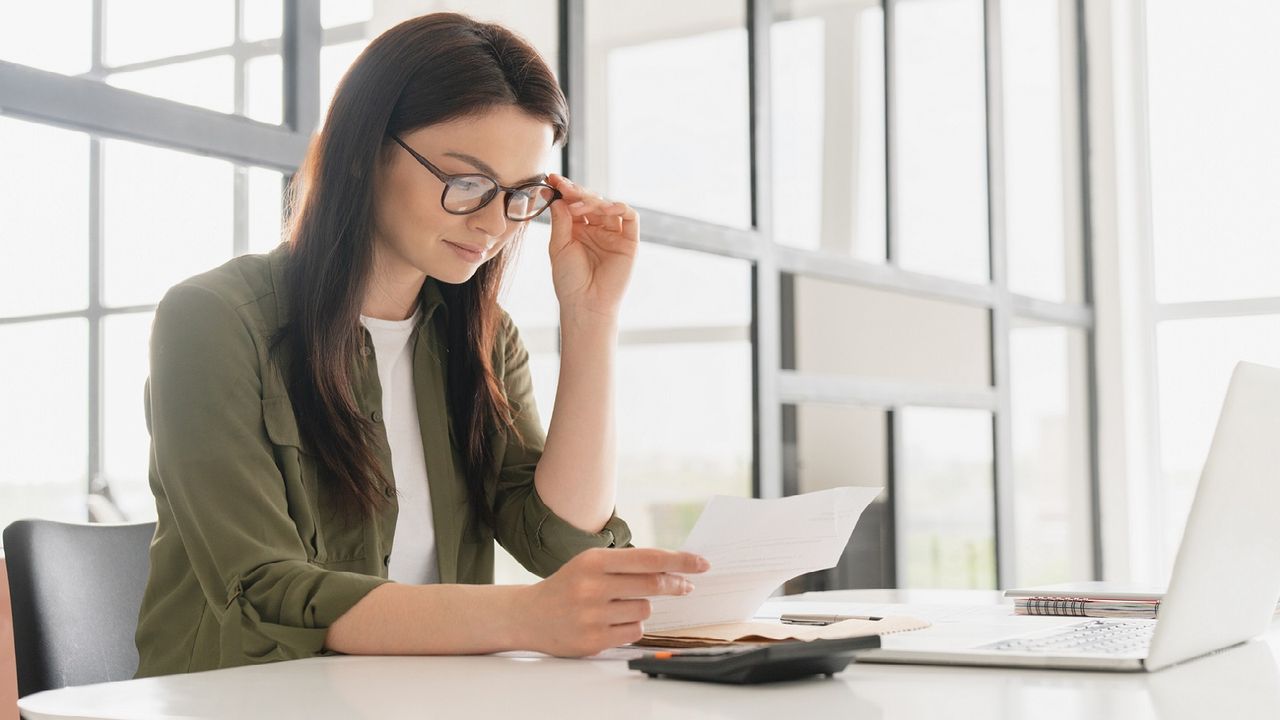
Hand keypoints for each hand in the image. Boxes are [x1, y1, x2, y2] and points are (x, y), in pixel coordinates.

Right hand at [520, 547, 709, 656]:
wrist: (529, 615)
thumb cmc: (568, 585)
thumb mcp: (591, 564)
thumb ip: (627, 564)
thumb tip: (673, 568)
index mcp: (593, 562)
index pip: (648, 559)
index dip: (679, 561)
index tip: (701, 563)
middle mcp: (592, 587)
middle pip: (652, 585)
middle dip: (675, 585)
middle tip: (686, 586)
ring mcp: (592, 616)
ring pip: (645, 610)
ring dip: (642, 607)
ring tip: (619, 606)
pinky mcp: (593, 640)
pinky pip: (634, 631)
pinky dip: (631, 626)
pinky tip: (612, 621)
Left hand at [544, 174, 638, 320]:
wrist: (586, 303)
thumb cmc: (569, 280)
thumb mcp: (559, 246)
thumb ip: (561, 221)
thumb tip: (559, 196)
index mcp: (577, 230)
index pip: (573, 203)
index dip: (564, 190)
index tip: (552, 179)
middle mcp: (596, 229)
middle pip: (591, 201)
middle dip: (577, 192)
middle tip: (565, 188)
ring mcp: (613, 234)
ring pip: (608, 206)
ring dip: (594, 200)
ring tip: (579, 205)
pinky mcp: (629, 241)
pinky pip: (630, 217)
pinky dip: (620, 207)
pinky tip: (606, 208)